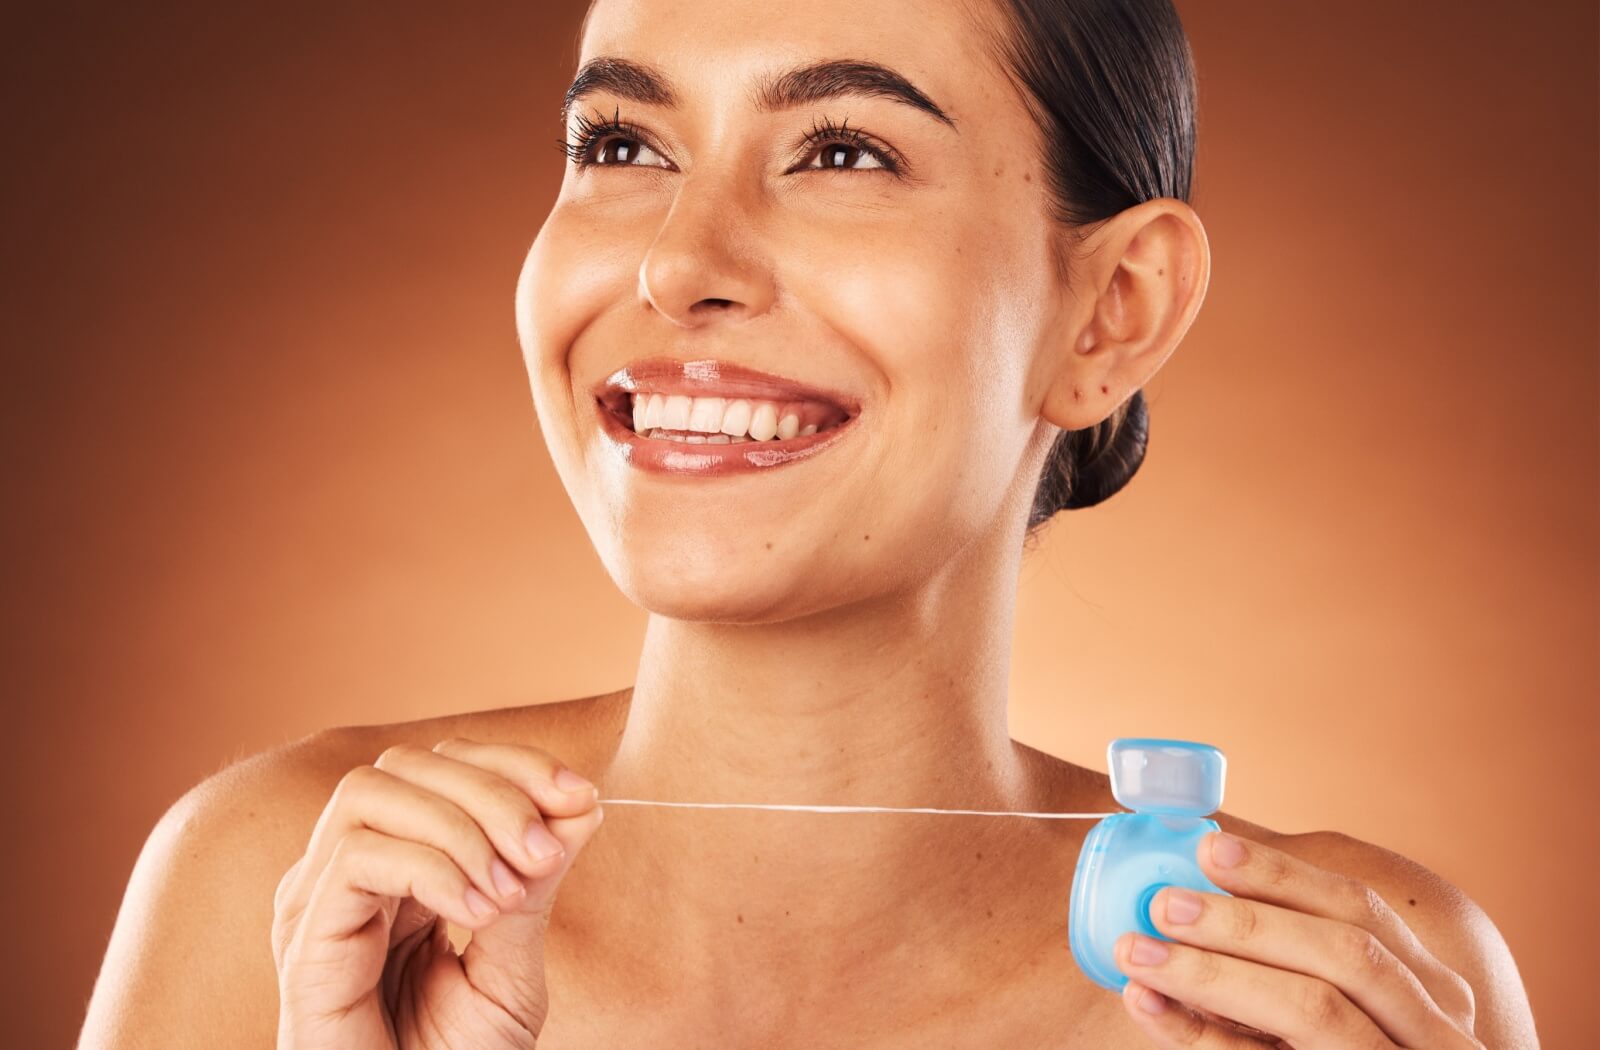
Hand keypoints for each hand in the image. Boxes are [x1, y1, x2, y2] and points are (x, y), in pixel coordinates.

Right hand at [271, 737, 604, 1048]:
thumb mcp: (513, 967)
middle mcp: (349, 870)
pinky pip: (357, 858)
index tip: (583, 796)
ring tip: (511, 886)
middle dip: (495, 789)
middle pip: (409, 764)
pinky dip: (430, 868)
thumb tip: (583, 804)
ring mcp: (317, 899)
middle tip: (549, 848)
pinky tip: (475, 910)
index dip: (516, 767)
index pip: (447, 769)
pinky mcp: (304, 938)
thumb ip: (536, 887)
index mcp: (399, 864)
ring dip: (460, 824)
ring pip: (375, 791)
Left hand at [1114, 831, 1479, 1047]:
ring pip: (1313, 1009)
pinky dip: (1199, 1035)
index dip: (1284, 875)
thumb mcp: (1347, 1008)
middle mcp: (1429, 1028)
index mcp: (1428, 987)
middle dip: (1248, 924)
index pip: (1360, 910)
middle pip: (1345, 954)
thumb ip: (1291, 957)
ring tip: (1137, 951)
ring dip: (1213, 974)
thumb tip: (1191, 892)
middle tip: (1163, 904)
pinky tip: (1148, 1005)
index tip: (1211, 849)